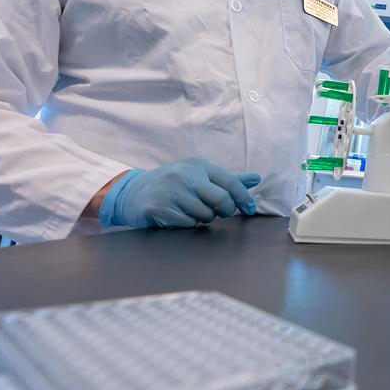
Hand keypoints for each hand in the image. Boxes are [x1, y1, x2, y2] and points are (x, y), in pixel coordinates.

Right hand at [99, 157, 261, 228]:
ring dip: (202, 218)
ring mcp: (170, 191)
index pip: (230, 181)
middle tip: (216, 211)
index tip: (249, 208)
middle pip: (221, 200)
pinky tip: (176, 215)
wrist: (132, 193)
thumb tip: (257, 178)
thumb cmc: (174, 184)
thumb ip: (228, 179)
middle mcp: (184, 175)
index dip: (243, 198)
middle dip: (224, 210)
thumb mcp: (199, 175)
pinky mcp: (158, 208)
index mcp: (197, 165)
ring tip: (189, 209)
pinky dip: (186, 224)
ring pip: (205, 215)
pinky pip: (187, 224)